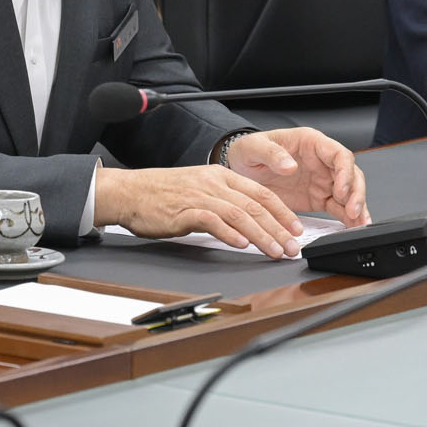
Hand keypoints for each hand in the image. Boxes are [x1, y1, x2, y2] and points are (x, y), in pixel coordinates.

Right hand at [94, 165, 307, 257]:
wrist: (130, 192)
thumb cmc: (163, 194)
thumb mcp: (200, 190)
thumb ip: (225, 203)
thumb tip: (250, 225)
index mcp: (221, 176)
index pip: (261, 192)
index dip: (282, 212)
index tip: (296, 229)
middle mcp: (213, 183)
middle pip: (255, 205)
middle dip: (278, 228)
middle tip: (292, 246)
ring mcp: (199, 196)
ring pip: (239, 214)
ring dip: (261, 235)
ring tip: (274, 250)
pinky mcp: (183, 210)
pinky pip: (212, 221)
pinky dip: (229, 233)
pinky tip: (242, 245)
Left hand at [223, 128, 369, 227]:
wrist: (240, 168)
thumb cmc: (249, 150)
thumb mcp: (253, 147)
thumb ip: (271, 154)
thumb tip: (290, 165)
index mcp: (310, 142)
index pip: (338, 154)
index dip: (345, 172)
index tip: (341, 189)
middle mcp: (321, 161)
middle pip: (351, 174)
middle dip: (356, 193)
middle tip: (353, 211)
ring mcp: (322, 180)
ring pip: (350, 193)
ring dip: (357, 208)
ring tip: (359, 225)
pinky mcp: (318, 198)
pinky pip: (338, 208)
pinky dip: (347, 218)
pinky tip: (353, 228)